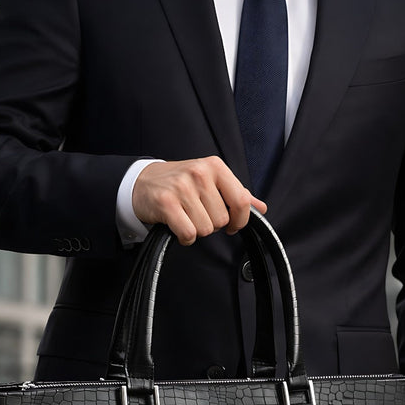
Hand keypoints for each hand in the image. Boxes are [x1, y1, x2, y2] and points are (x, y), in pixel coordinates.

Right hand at [132, 156, 266, 245]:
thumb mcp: (210, 181)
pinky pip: (189, 234)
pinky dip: (185, 237)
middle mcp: (200, 173)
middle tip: (197, 215)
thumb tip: (261, 208)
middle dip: (211, 224)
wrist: (143, 182)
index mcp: (215, 166)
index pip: (242, 200)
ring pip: (206, 229)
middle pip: (222, 220)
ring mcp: (182, 187)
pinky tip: (178, 226)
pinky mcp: (167, 203)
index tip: (233, 225)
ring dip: (197, 230)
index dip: (240, 220)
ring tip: (186, 217)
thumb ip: (236, 194)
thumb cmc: (180, 183)